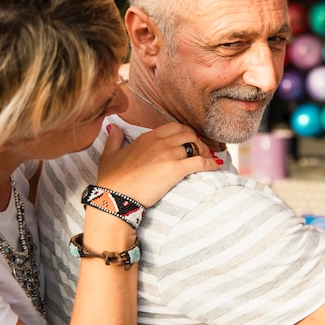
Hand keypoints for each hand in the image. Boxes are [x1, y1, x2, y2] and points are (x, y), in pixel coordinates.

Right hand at [96, 122, 219, 205]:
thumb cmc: (111, 179)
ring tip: (209, 159)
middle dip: (197, 141)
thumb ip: (114, 139)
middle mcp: (160, 142)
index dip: (185, 133)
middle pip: (188, 134)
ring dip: (205, 152)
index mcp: (148, 137)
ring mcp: (168, 154)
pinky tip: (216, 166)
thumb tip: (113, 128)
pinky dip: (211, 163)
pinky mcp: (175, 169)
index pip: (174, 127)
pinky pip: (200, 162)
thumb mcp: (109, 155)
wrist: (114, 197)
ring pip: (196, 146)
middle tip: (202, 151)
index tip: (190, 141)